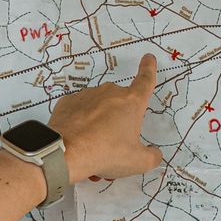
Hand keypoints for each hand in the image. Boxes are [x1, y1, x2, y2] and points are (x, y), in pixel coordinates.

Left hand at [51, 55, 163, 183]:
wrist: (66, 152)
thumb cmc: (107, 153)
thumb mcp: (138, 162)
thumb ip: (152, 156)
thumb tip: (154, 153)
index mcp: (131, 102)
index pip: (145, 81)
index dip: (149, 69)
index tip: (148, 58)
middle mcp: (110, 92)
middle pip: (119, 104)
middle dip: (118, 121)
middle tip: (114, 145)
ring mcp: (87, 95)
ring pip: (98, 109)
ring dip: (99, 125)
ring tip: (93, 148)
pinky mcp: (67, 102)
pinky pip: (79, 112)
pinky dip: (81, 124)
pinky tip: (78, 141)